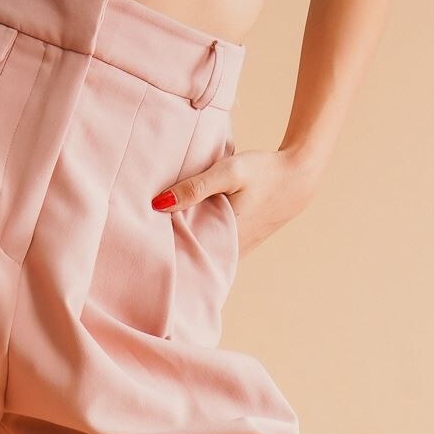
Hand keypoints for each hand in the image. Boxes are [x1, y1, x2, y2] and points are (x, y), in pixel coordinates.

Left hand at [151, 143, 323, 256]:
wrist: (297, 176)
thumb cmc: (263, 172)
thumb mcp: (228, 172)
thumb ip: (194, 187)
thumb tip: (157, 204)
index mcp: (224, 241)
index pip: (184, 259)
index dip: (161, 258)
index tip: (137, 255)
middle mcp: (230, 254)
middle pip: (191, 261)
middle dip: (168, 257)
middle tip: (137, 251)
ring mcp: (236, 252)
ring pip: (202, 257)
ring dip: (182, 251)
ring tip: (152, 245)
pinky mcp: (240, 245)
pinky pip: (213, 251)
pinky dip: (198, 245)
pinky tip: (180, 236)